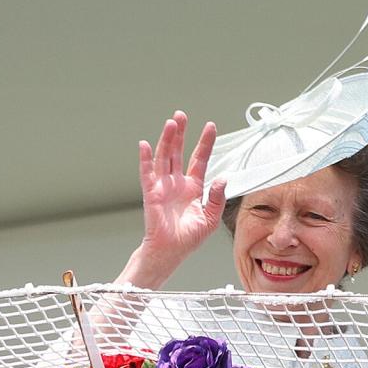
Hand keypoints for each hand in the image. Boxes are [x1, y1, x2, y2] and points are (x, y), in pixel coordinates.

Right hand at [138, 111, 226, 262]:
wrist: (171, 253)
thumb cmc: (188, 239)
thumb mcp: (210, 218)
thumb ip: (216, 198)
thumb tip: (222, 178)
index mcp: (193, 187)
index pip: (199, 159)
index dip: (205, 143)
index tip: (211, 126)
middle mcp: (177, 183)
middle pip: (179, 152)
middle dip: (181, 133)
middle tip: (182, 115)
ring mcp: (163, 186)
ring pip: (165, 158)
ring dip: (167, 140)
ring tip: (171, 123)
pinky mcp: (151, 194)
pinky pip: (147, 174)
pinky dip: (145, 159)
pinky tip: (145, 145)